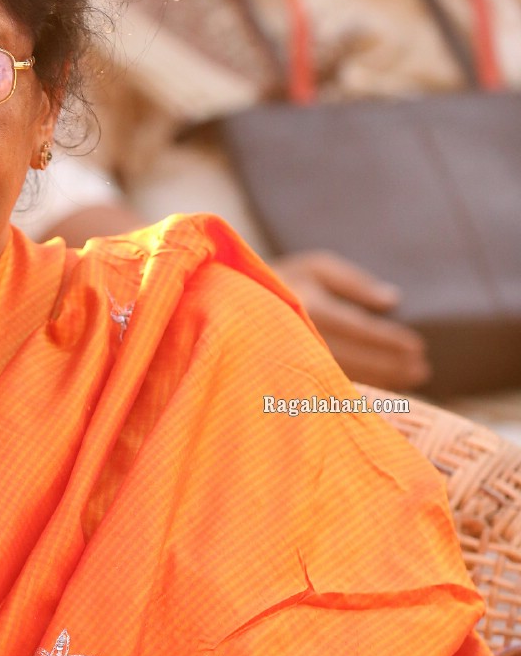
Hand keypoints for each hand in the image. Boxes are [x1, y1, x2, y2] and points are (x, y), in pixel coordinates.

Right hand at [273, 251, 429, 389]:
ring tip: (412, 379)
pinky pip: (332, 383)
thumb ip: (353, 282)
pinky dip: (362, 386)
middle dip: (391, 365)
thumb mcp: (316, 267)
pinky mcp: (292, 372)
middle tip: (422, 369)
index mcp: (310, 306)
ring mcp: (295, 357)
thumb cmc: (284, 279)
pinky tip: (384, 388)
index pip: (358, 328)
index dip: (389, 340)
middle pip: (356, 357)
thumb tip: (392, 300)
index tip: (418, 347)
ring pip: (346, 375)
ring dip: (381, 379)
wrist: (234, 304)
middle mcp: (301, 335)